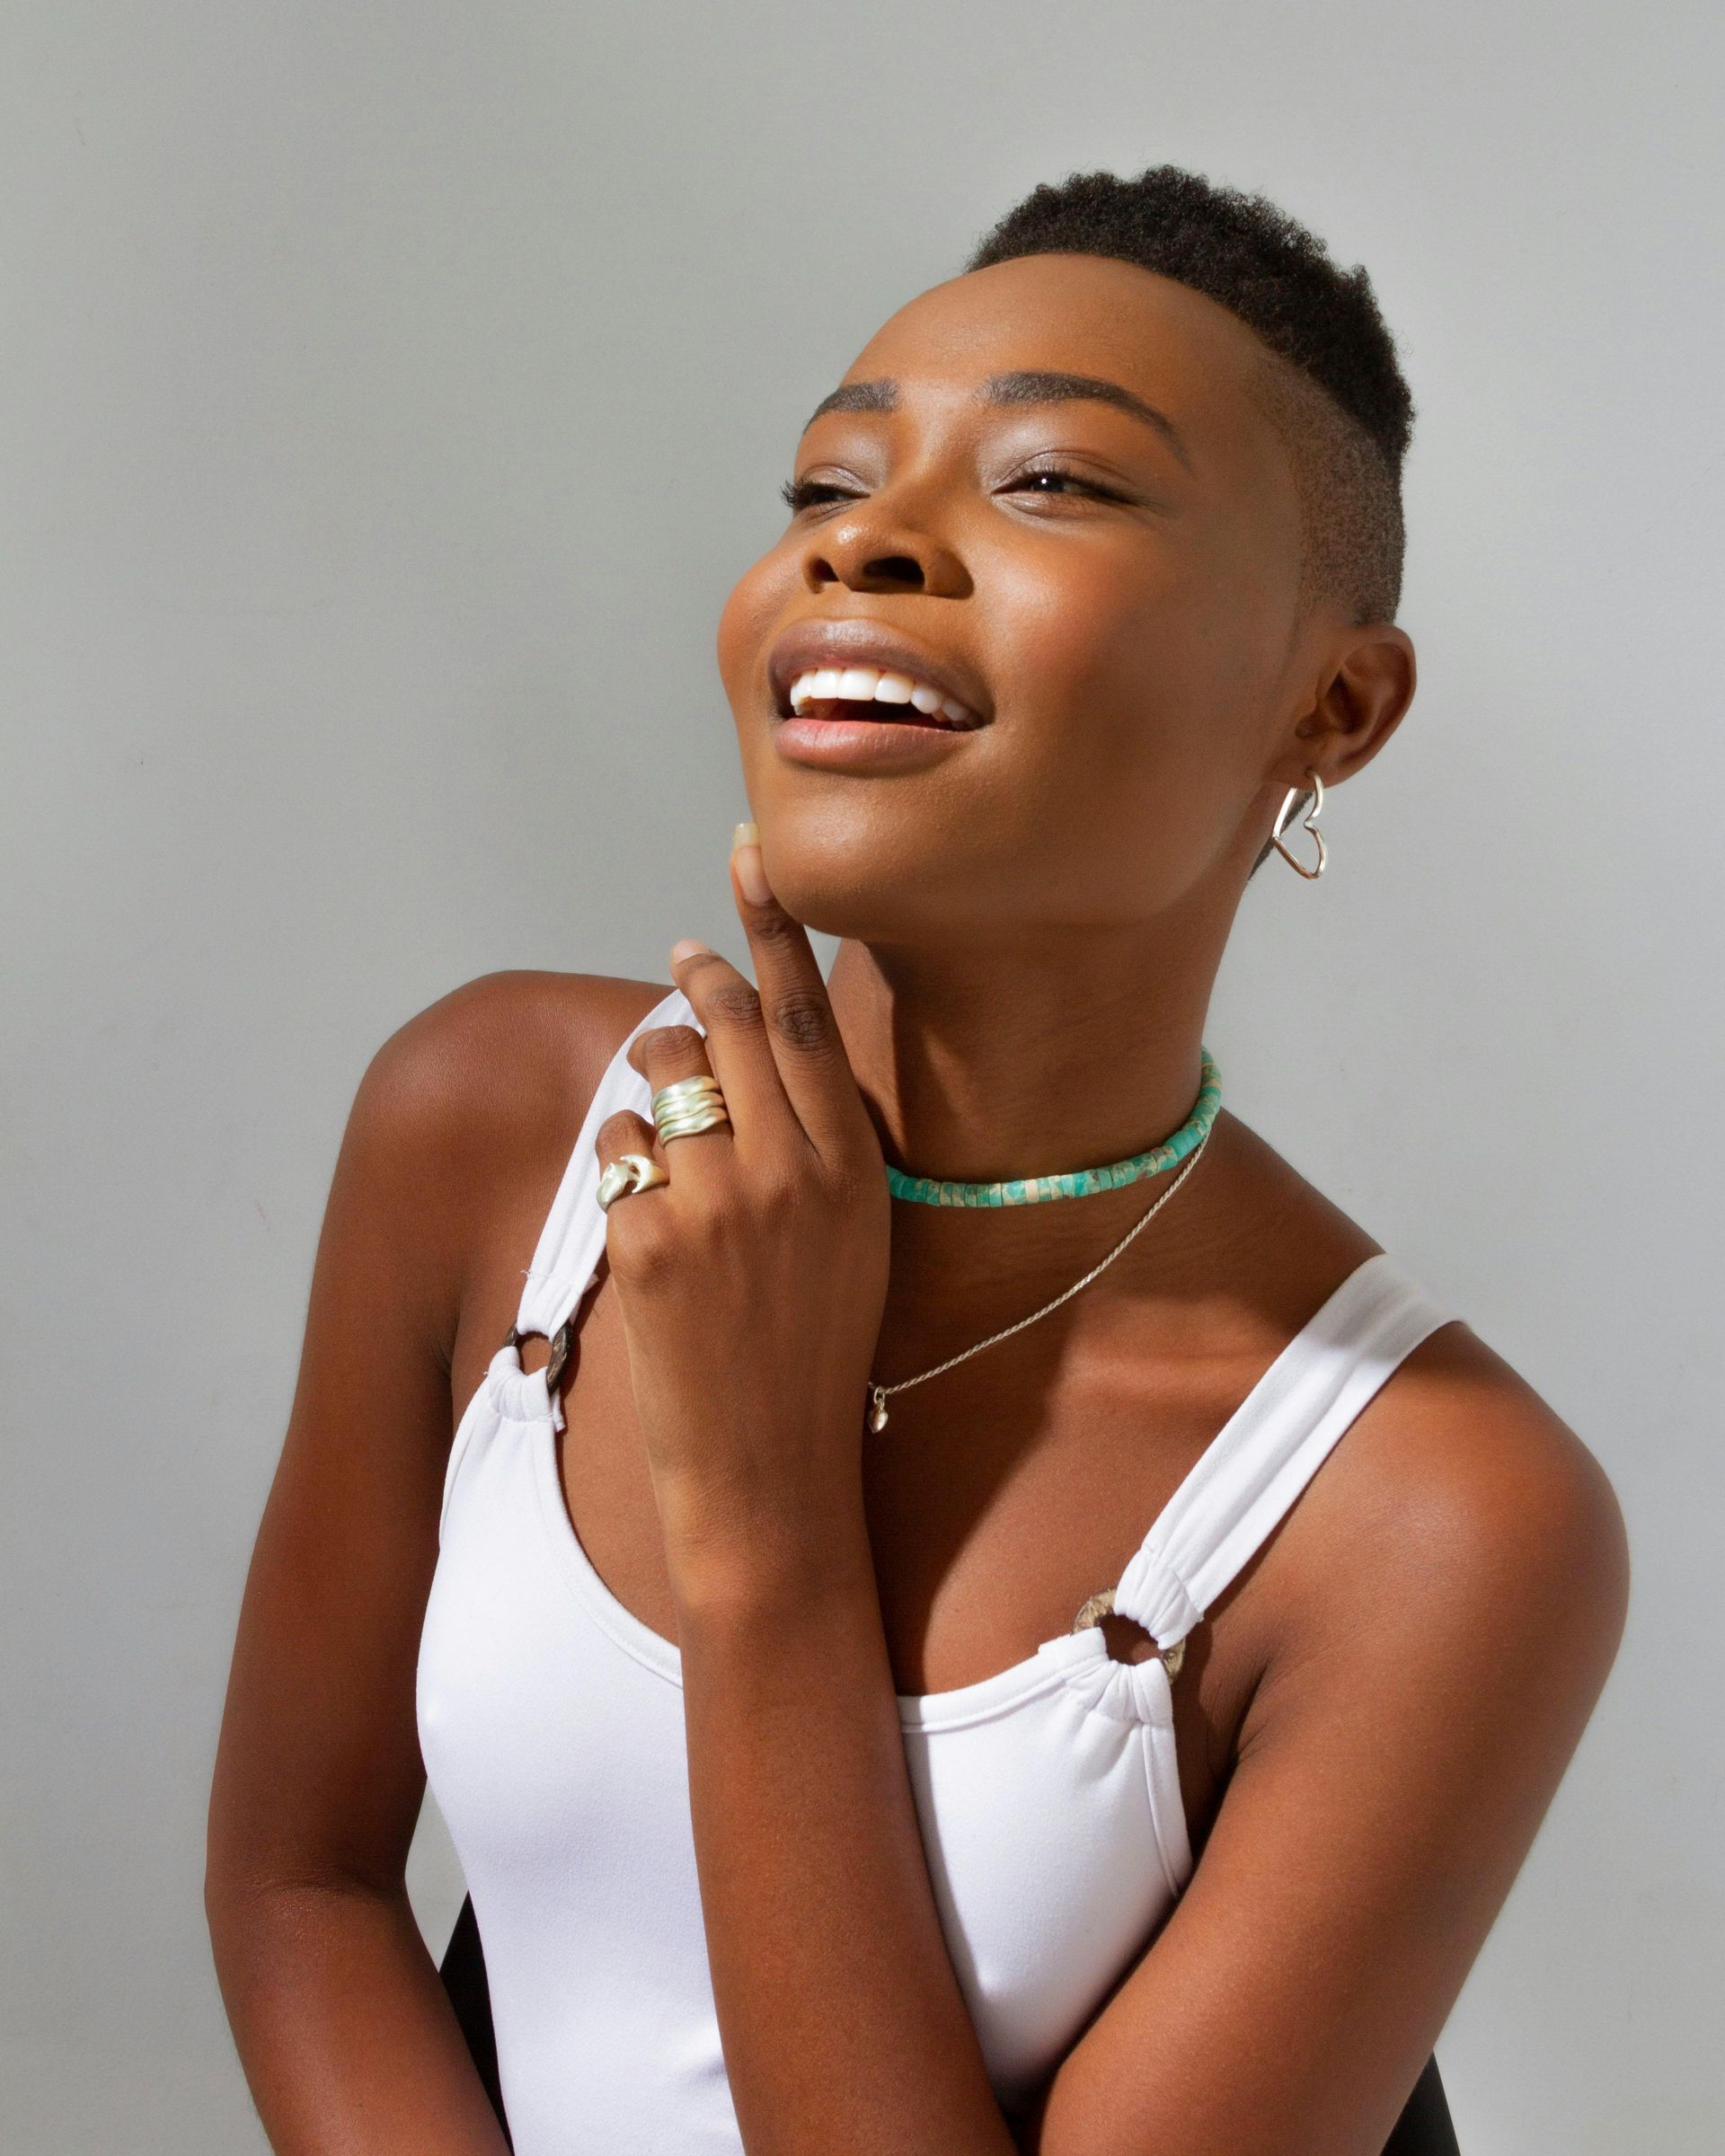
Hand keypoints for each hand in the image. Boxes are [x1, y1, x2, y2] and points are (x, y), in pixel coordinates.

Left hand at [594, 830, 889, 1604]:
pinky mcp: (649, 1241)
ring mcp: (717, 1203)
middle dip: (696, 985)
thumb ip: (821, 1139)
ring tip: (673, 1148)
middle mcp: (791, 1168)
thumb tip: (763, 1042)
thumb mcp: (854, 1237)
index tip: (749, 858)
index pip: (808, 1018)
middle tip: (683, 964)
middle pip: (724, 1023)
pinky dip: (622, 1170)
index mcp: (854, 1165)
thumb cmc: (816, 1352)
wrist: (772, 1474)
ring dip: (651, 1089)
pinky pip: (615, 1150)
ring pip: (657, 1076)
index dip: (772, 931)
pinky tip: (649, 1224)